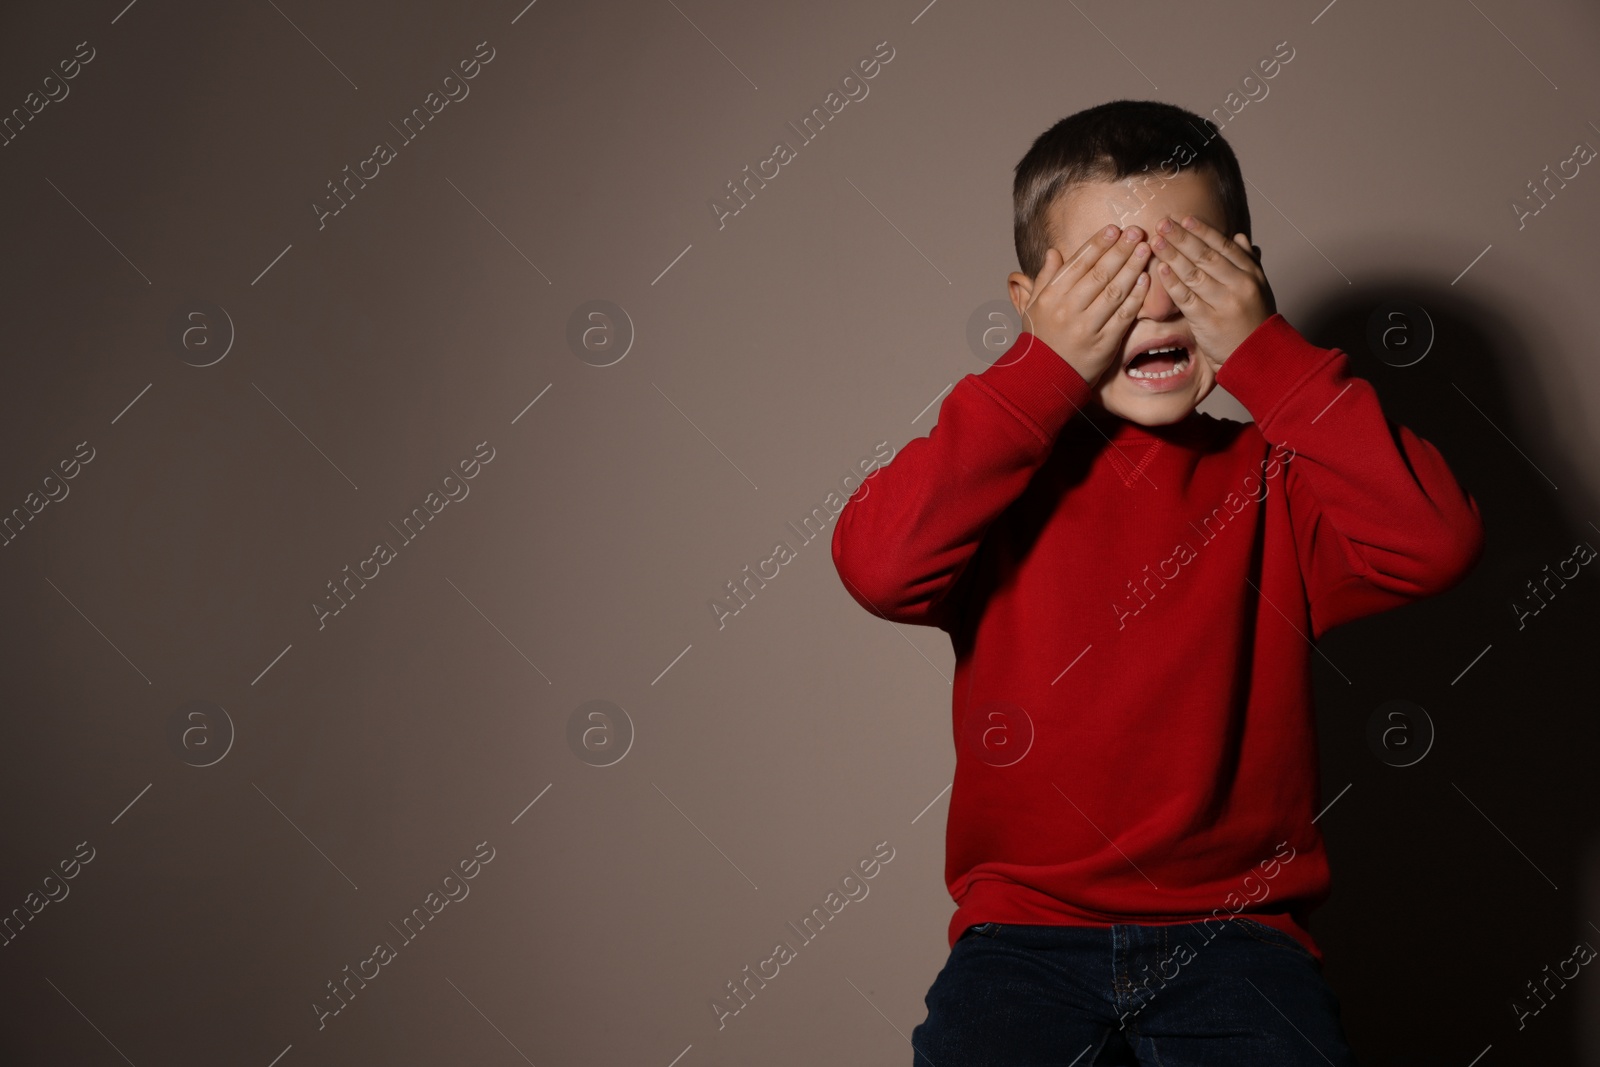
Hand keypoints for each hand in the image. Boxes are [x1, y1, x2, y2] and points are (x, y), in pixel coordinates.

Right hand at [1018, 224, 1151, 384]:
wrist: (1043, 378)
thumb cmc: (1040, 339)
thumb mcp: (1033, 307)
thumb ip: (1044, 278)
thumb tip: (1053, 252)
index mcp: (1051, 297)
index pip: (1078, 264)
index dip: (1098, 244)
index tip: (1114, 229)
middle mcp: (1068, 310)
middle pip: (1099, 274)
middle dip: (1120, 250)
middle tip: (1136, 232)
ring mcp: (1087, 327)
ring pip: (1114, 292)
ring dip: (1132, 268)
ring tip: (1145, 249)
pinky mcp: (1104, 344)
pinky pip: (1124, 316)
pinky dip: (1136, 297)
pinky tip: (1146, 279)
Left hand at [1147, 214, 1275, 371]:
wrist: (1257, 356)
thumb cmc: (1254, 320)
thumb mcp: (1259, 287)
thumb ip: (1248, 261)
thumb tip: (1239, 236)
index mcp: (1251, 274)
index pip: (1224, 246)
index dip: (1203, 231)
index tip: (1185, 218)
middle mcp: (1239, 285)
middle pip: (1206, 256)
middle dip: (1183, 238)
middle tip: (1163, 223)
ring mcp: (1223, 303)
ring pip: (1194, 274)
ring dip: (1173, 255)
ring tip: (1157, 241)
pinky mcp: (1208, 321)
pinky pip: (1186, 298)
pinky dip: (1172, 283)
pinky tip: (1161, 269)